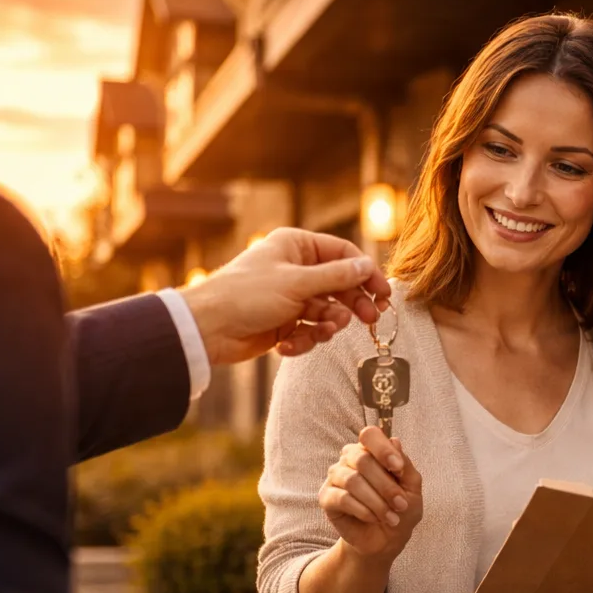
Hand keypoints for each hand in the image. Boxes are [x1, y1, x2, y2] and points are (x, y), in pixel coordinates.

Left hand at [178, 227, 393, 365]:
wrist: (208, 329)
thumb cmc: (246, 295)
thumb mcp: (297, 283)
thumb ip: (336, 276)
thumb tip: (366, 267)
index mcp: (296, 247)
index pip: (343, 255)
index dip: (365, 274)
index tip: (383, 294)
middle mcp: (295, 269)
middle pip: (339, 285)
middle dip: (352, 304)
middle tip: (370, 320)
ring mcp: (289, 297)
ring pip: (326, 311)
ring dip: (326, 325)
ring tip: (320, 332)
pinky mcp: (283, 323)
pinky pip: (308, 330)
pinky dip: (303, 340)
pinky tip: (287, 346)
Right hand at [320, 427, 423, 560]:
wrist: (386, 540)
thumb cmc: (400, 509)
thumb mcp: (412, 488)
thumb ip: (405, 465)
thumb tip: (395, 441)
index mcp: (371, 450)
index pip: (370, 435)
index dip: (384, 449)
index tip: (399, 469)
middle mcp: (350, 459)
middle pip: (363, 460)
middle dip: (386, 485)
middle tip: (401, 504)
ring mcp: (335, 476)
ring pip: (353, 480)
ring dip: (377, 501)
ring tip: (391, 517)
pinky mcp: (326, 497)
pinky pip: (343, 498)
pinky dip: (363, 510)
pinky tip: (374, 518)